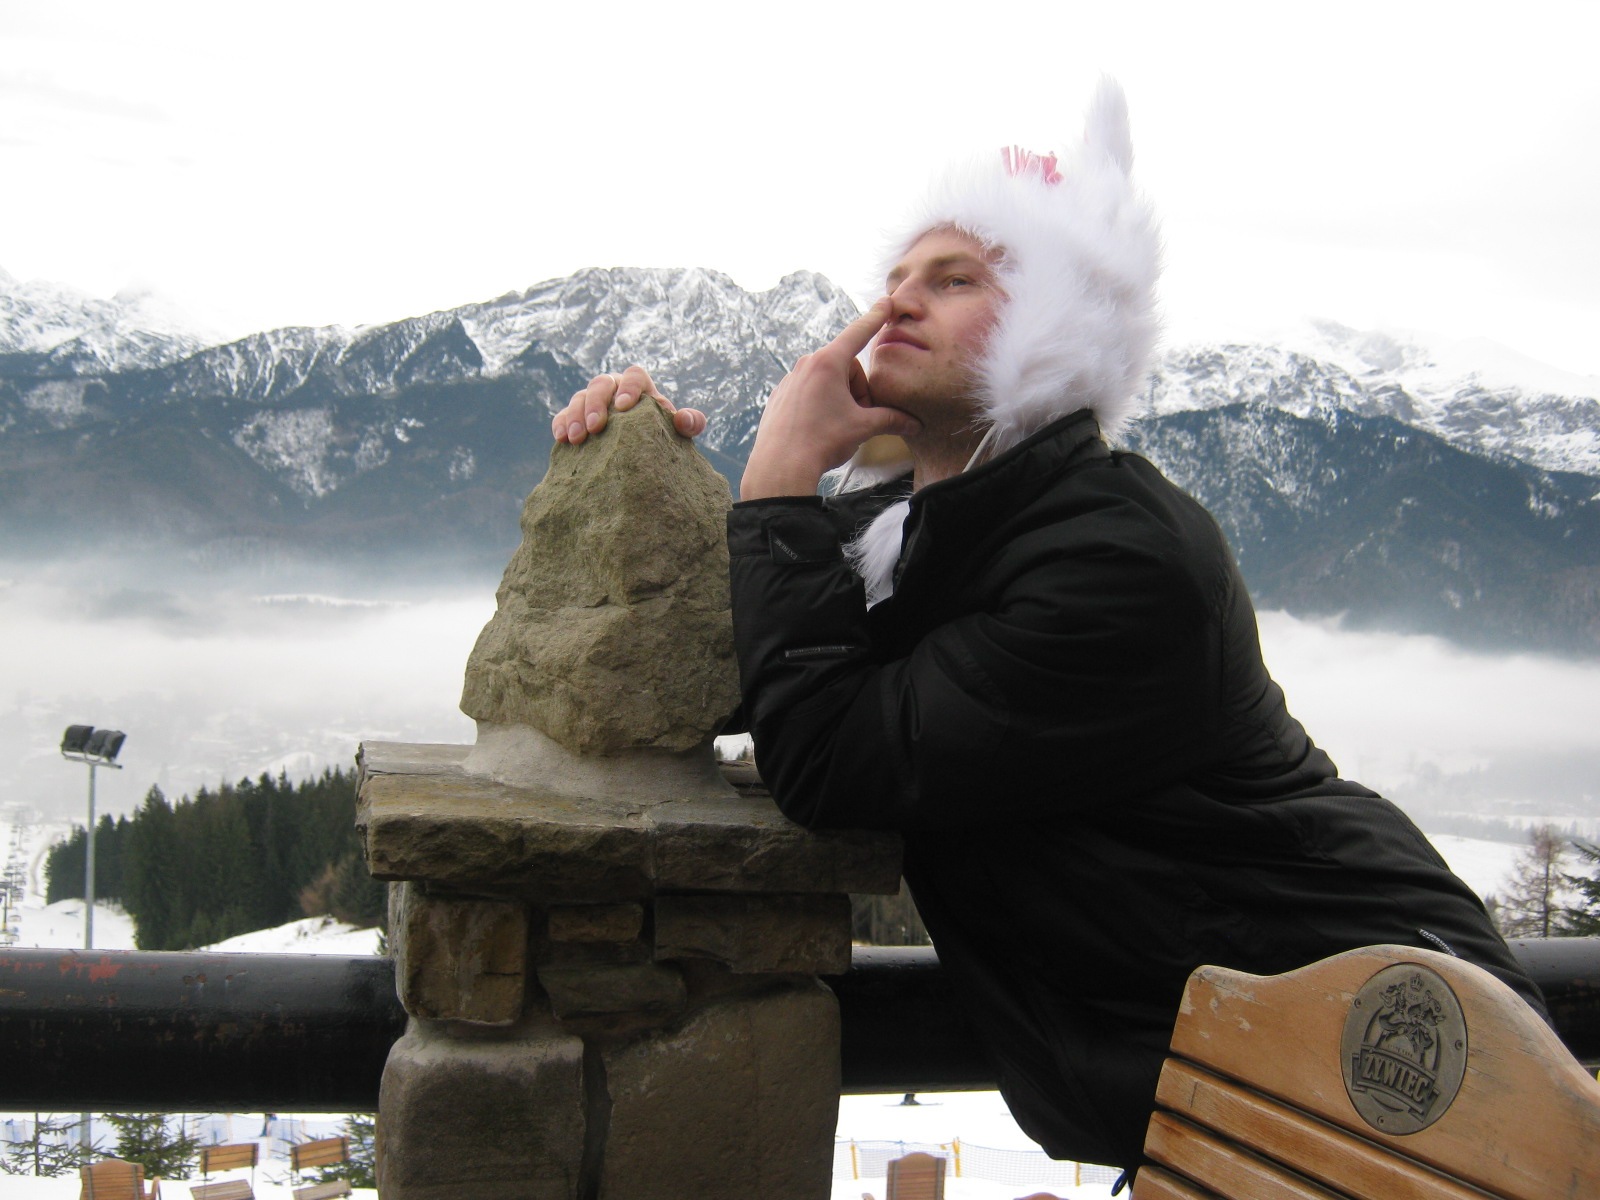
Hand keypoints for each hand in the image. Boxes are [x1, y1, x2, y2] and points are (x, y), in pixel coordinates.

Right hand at [550, 365, 706, 445]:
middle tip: (597, 427)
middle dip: (596, 404)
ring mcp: (592, 401)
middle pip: (600, 384)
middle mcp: (613, 388)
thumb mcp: (680, 431)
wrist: (642, 450)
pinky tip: (562, 439)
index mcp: (639, 386)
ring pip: (579, 398)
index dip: (629, 387)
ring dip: (576, 416)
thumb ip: (691, 422)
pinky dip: (560, 424)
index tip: (624, 407)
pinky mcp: (575, 417)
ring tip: (577, 438)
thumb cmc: (663, 434)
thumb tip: (684, 419)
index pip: (634, 375)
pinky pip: (562, 415)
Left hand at [740, 299, 920, 500]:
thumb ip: (891, 419)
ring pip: (826, 381)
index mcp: (828, 363)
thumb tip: (914, 423)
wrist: (780, 467)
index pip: (857, 333)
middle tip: (858, 416)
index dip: (875, 318)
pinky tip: (818, 429)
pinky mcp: (779, 397)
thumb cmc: (822, 441)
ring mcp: (790, 380)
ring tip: (837, 426)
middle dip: (857, 389)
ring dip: (839, 398)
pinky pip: (808, 393)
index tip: (886, 302)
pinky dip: (819, 405)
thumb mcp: (863, 428)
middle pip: (845, 367)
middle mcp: (806, 365)